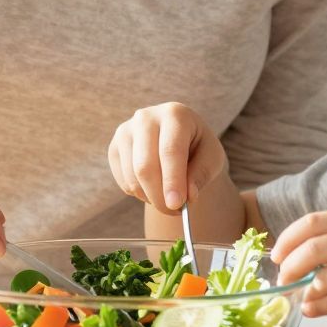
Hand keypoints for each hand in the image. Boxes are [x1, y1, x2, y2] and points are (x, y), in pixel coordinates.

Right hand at [107, 102, 226, 212]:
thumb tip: (187, 196)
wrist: (178, 139)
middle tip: (174, 212)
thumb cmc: (198, 147)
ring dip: (152, 197)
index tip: (177, 205)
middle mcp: (145, 118)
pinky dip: (140, 194)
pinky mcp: (114, 148)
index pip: (170, 150)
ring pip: (133, 177)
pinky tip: (154, 187)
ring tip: (169, 197)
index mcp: (174, 114)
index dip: (173, 180)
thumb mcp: (212, 158)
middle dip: (160, 196)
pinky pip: (124, 182)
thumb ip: (201, 174)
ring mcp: (125, 132)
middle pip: (145, 166)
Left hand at [272, 212, 326, 326]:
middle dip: (289, 266)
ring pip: (322, 278)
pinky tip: (311, 310)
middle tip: (281, 279)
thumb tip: (295, 261)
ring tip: (300, 297)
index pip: (313, 222)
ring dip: (304, 290)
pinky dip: (317, 307)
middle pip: (312, 248)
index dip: (288, 238)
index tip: (276, 255)